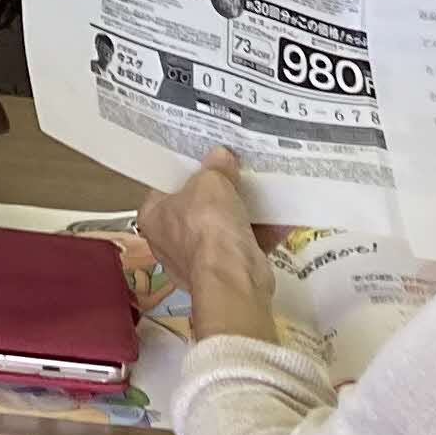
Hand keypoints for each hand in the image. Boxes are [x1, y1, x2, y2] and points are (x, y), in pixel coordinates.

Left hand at [139, 149, 287, 348]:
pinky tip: (282, 215)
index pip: (164, 186)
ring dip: (244, 212)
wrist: (233, 278)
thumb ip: (216, 166)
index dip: (186, 171)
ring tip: (262, 190)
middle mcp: (169, 242)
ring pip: (223, 228)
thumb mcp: (211, 182)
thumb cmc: (207, 224)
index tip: (205, 158)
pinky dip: (263, 233)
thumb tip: (222, 156)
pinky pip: (245, 246)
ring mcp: (198, 261)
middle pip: (196, 208)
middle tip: (237, 171)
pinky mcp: (226, 274)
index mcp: (153, 217)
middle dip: (220, 193)